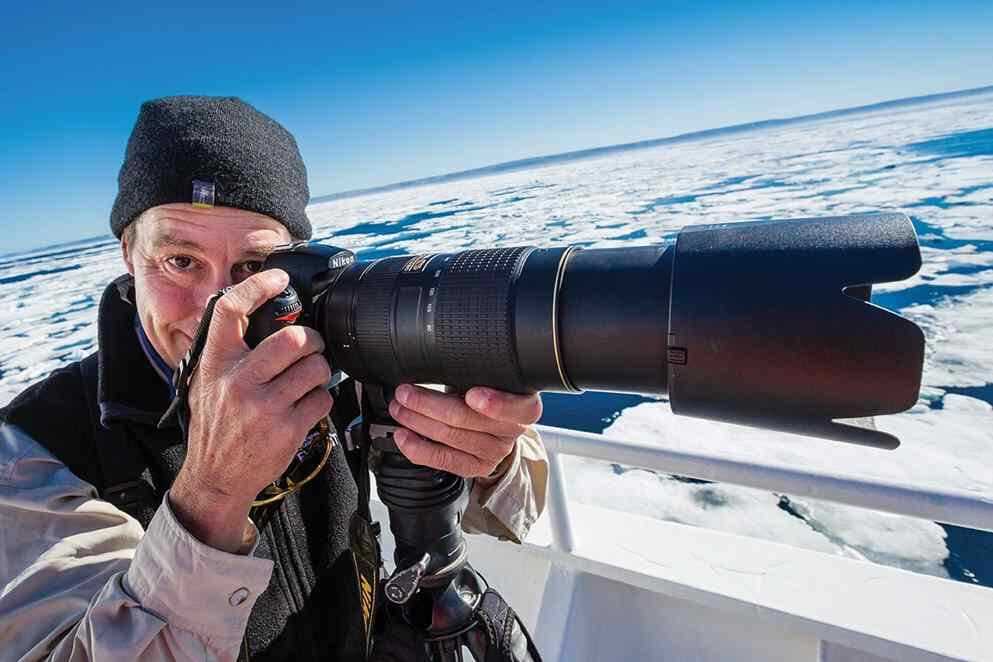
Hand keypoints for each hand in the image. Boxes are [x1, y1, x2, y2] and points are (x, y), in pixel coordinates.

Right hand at [170, 269, 333, 551]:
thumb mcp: (205, 384)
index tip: (278, 279)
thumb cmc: (215, 427)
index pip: (231, 310)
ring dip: (319, 371)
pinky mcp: (287, 429)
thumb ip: (226, 352)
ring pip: (315, 367)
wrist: (216, 477)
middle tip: (311, 347)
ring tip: (308, 379)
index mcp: (216, 364)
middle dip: (312, 340)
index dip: (258, 286)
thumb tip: (250, 313)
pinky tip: (307, 405)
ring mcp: (264, 406)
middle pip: (293, 338)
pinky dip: (321, 399)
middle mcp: (238, 381)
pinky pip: (322, 398)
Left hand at [388, 384, 541, 477]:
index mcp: (525, 407)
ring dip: (417, 421)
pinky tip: (404, 437)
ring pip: (451, 438)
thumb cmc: (492, 393)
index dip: (495, 404)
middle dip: (429, 404)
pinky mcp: (476, 468)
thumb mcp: (492, 377)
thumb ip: (476, 371)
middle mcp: (512, 432)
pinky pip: (444, 461)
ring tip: (399, 408)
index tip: (471, 394)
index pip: (516, 408)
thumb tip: (438, 358)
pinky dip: (419, 448)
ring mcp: (494, 452)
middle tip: (405, 392)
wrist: (499, 425)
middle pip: (468, 419)